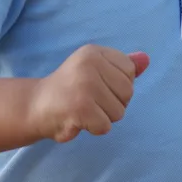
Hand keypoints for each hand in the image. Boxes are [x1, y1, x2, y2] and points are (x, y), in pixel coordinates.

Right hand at [30, 45, 149, 143]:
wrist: (35, 107)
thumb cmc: (70, 90)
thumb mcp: (95, 71)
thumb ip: (121, 66)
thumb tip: (146, 59)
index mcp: (94, 52)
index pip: (130, 72)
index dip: (117, 86)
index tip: (96, 86)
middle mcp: (89, 64)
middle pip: (128, 93)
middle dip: (112, 104)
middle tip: (88, 101)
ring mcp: (85, 86)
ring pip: (119, 112)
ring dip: (103, 118)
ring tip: (83, 110)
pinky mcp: (81, 108)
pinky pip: (106, 126)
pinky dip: (94, 128)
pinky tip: (78, 120)